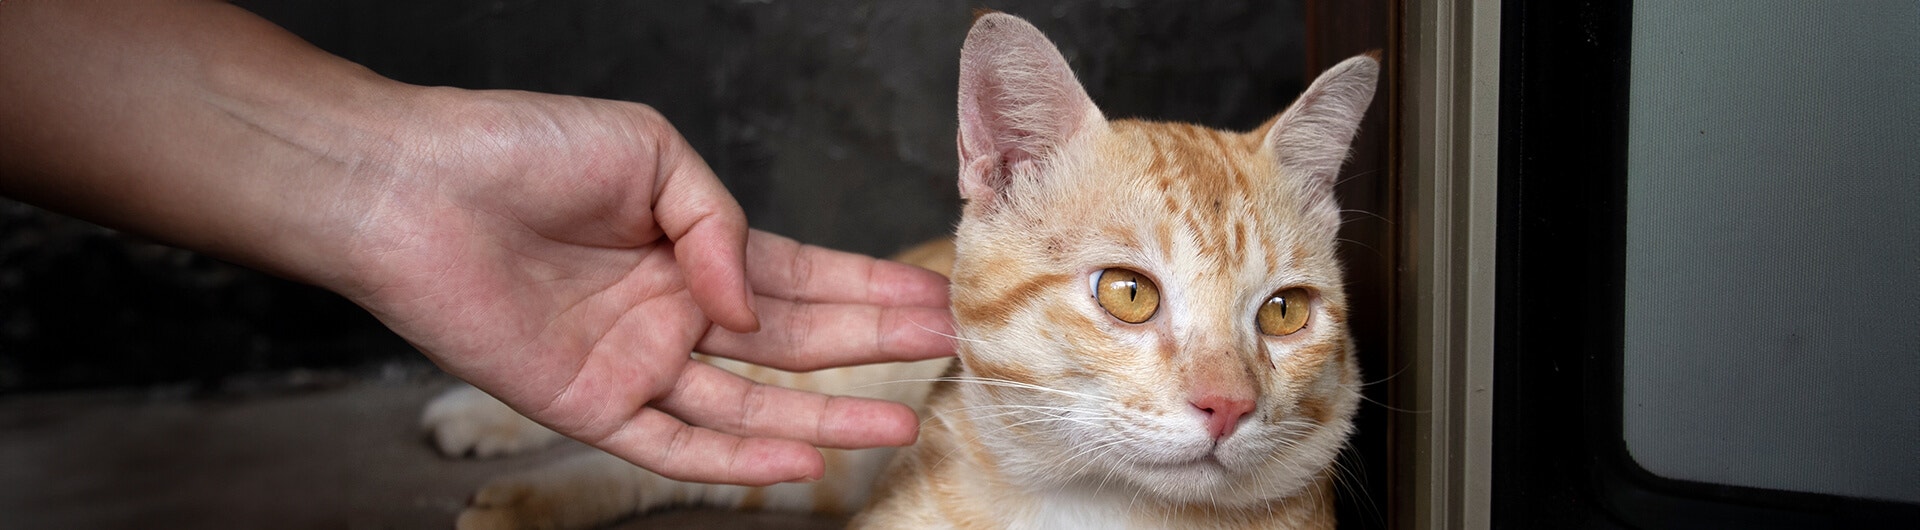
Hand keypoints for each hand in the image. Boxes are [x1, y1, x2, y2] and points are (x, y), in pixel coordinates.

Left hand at [336, 89, 954, 484]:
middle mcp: (675, 309)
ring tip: (901, 421)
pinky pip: (674, 443)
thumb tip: (750, 305)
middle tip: (949, 351)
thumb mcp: (648, 152)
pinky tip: (800, 462)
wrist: (411, 188)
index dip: (871, 288)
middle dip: (875, 345)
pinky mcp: (590, 403)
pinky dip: (737, 457)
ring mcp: (637, 361)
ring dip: (827, 417)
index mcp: (692, 245)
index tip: (936, 297)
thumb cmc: (517, 149)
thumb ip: (719, 223)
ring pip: (751, 403)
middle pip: (795, 340)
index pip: (803, 275)